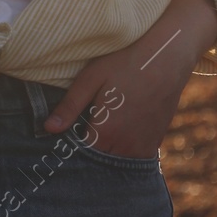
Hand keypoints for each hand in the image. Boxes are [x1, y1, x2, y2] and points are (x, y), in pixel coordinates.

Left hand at [42, 0, 216, 157]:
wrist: (167, 57)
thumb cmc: (125, 63)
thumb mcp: (91, 79)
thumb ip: (70, 107)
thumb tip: (48, 129)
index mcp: (105, 132)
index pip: (80, 154)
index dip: (70, 143)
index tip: (66, 132)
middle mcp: (126, 145)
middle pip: (98, 159)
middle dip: (88, 148)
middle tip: (84, 125)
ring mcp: (144, 145)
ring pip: (117, 159)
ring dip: (107, 150)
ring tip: (101, 125)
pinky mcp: (156, 141)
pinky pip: (135, 155)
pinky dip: (124, 148)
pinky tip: (118, 128)